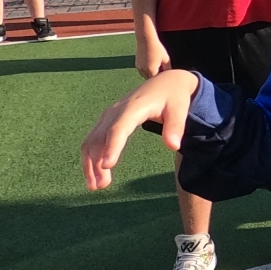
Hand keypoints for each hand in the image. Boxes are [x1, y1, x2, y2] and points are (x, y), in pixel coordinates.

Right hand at [81, 70, 200, 190]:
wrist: (164, 83)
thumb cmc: (173, 97)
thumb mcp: (180, 109)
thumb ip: (176, 126)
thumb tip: (173, 146)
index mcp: (134, 107)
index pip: (119, 128)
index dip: (112, 146)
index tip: (107, 165)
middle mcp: (116, 111)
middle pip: (100, 137)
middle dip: (97, 162)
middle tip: (101, 186)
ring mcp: (108, 116)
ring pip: (92, 140)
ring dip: (90, 163)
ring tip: (96, 186)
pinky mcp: (106, 121)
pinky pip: (93, 140)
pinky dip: (90, 157)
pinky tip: (94, 175)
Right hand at [136, 33, 171, 80]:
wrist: (146, 40)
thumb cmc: (158, 49)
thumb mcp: (166, 59)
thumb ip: (168, 68)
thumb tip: (170, 75)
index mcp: (152, 70)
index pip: (157, 80)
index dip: (161, 78)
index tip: (165, 74)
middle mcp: (144, 70)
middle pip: (151, 79)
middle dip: (155, 77)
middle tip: (161, 71)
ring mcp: (139, 68)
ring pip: (145, 76)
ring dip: (150, 74)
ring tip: (156, 67)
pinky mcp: (137, 65)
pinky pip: (142, 71)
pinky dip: (146, 70)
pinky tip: (151, 64)